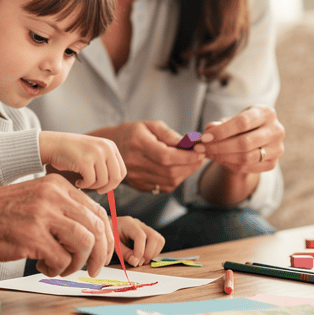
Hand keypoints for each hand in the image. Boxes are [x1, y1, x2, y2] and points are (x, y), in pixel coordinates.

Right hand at [0, 173, 113, 277]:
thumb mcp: (36, 199)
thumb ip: (61, 210)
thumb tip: (92, 234)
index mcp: (57, 186)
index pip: (97, 211)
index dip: (105, 237)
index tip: (101, 253)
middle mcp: (53, 196)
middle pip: (96, 228)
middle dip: (99, 254)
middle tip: (91, 269)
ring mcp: (42, 215)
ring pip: (84, 244)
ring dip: (77, 263)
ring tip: (61, 267)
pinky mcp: (31, 236)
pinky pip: (61, 259)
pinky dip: (57, 269)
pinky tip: (42, 265)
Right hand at [39, 131, 125, 193]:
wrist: (54, 144)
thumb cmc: (73, 152)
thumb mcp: (94, 152)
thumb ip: (106, 164)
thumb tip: (114, 185)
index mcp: (110, 146)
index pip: (122, 171)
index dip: (114, 183)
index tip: (104, 186)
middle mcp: (106, 148)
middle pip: (116, 178)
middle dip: (106, 188)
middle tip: (96, 190)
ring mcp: (96, 153)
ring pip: (103, 181)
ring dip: (92, 186)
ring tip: (83, 182)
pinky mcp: (85, 161)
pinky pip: (90, 181)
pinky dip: (84, 185)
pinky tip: (78, 181)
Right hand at [89, 121, 204, 193]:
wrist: (112, 148)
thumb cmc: (134, 133)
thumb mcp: (150, 126)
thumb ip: (170, 135)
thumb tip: (191, 143)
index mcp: (138, 144)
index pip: (166, 156)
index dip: (186, 156)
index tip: (200, 151)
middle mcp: (135, 163)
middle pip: (169, 171)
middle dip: (190, 165)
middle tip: (201, 157)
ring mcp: (136, 177)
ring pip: (169, 182)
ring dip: (186, 173)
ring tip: (191, 162)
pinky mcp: (139, 186)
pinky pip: (164, 188)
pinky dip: (176, 180)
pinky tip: (179, 170)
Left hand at [113, 215, 164, 266]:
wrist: (111, 228)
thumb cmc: (111, 235)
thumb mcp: (113, 244)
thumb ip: (124, 253)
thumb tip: (135, 262)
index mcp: (128, 223)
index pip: (140, 236)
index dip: (140, 251)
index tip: (135, 261)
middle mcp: (139, 224)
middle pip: (154, 237)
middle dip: (149, 253)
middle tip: (139, 262)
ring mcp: (146, 228)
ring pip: (159, 240)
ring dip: (152, 254)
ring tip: (141, 260)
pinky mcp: (150, 234)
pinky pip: (159, 243)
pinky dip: (153, 252)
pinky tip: (143, 256)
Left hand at [194, 105, 284, 205]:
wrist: (256, 136)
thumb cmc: (241, 125)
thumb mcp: (231, 119)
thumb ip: (219, 125)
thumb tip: (207, 132)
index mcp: (266, 113)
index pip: (242, 122)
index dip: (222, 131)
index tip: (204, 137)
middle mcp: (276, 130)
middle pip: (245, 143)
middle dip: (219, 147)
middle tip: (201, 148)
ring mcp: (277, 149)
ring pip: (246, 158)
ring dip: (222, 157)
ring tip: (207, 153)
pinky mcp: (273, 164)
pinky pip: (248, 168)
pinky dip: (230, 164)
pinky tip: (219, 159)